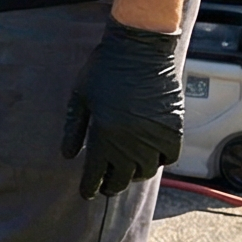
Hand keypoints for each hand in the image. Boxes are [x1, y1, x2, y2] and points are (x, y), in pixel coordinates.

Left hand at [61, 20, 185, 197]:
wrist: (140, 48)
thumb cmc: (104, 68)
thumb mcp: (80, 96)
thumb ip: (74, 128)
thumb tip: (68, 155)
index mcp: (104, 135)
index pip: (96, 173)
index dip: (90, 186)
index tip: (87, 192)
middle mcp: (131, 142)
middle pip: (121, 178)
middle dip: (111, 185)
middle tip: (106, 185)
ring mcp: (154, 137)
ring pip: (145, 171)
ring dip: (134, 174)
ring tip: (126, 170)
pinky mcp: (173, 129)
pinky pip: (168, 157)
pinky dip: (158, 161)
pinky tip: (149, 156)